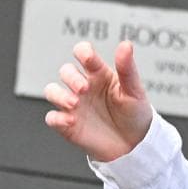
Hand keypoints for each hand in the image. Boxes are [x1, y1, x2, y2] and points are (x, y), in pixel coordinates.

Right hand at [43, 40, 153, 161]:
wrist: (134, 144)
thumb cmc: (135, 113)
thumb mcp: (134, 90)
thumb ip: (127, 68)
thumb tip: (125, 44)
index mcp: (100, 74)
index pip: (84, 54)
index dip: (82, 52)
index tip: (88, 58)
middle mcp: (83, 86)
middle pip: (66, 71)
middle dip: (71, 77)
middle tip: (84, 89)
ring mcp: (74, 104)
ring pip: (52, 91)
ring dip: (59, 95)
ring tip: (75, 103)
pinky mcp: (67, 124)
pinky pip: (52, 118)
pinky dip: (57, 118)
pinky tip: (71, 121)